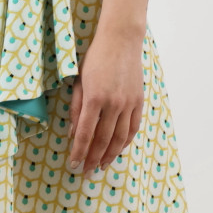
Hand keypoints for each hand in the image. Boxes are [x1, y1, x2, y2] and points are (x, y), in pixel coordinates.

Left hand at [67, 27, 144, 175]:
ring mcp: (128, 103)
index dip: (80, 151)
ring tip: (101, 166)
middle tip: (85, 172)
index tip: (74, 164)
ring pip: (120, 138)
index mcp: (95, 98)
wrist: (121, 40)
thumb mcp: (79, 81)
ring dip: (110, 155)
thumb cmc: (95, 58)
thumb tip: (73, 133)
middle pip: (102, 140)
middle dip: (93, 159)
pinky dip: (125, 142)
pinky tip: (117, 150)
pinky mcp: (139, 101)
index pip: (86, 133)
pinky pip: (133, 128)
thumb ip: (76, 108)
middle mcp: (113, 104)